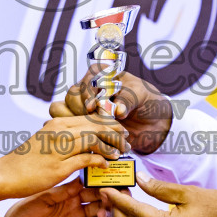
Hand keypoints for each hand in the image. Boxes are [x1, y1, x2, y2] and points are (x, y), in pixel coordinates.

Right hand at [0, 115, 127, 198]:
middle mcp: (59, 131)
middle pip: (96, 125)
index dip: (109, 122)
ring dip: (111, 146)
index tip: (119, 130)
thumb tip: (84, 140)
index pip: (90, 117)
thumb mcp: (46, 141)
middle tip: (126, 141)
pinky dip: (100, 161)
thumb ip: (64, 138)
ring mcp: (59, 148)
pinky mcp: (59, 166)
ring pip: (94, 140)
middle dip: (115, 132)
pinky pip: (87, 159)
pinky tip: (105, 166)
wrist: (5, 174)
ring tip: (120, 153)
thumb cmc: (26, 160)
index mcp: (58, 124)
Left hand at [0, 182, 111, 216]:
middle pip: (101, 204)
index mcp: (69, 196)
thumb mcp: (41, 198)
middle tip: (112, 195)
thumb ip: (61, 191)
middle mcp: (76, 210)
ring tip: (102, 213)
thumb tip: (82, 179)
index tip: (109, 179)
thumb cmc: (22, 213)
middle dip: (109, 199)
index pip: (91, 188)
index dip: (101, 184)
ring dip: (105, 216)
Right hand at [50, 69, 172, 154]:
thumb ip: (129, 100)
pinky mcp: (84, 124)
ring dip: (75, 121)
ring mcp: (84, 107)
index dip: (88, 92)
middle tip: (95, 121)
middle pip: (72, 95)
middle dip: (82, 110)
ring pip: (63, 110)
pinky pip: (69, 127)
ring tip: (93, 131)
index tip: (92, 106)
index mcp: (104, 75)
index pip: (88, 78)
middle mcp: (90, 89)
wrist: (153, 122)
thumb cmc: (147, 101)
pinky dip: (76, 134)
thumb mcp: (142, 96)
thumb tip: (118, 110)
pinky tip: (91, 141)